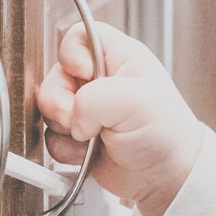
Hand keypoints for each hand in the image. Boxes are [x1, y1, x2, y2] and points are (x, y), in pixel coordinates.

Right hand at [35, 23, 203, 215]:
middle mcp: (99, 80)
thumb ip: (93, 98)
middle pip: (56, 75)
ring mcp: (86, 109)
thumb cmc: (166, 135)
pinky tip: (88, 153)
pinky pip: (52, 137)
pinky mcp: (78, 136)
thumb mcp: (135, 102)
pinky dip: (66, 150)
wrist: (165, 179)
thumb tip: (71, 116)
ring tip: (94, 137)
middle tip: (84, 119)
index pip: (78, 36)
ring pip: (50, 108)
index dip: (72, 55)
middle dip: (62, 101)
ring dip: (65, 128)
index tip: (85, 76)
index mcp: (118, 57)